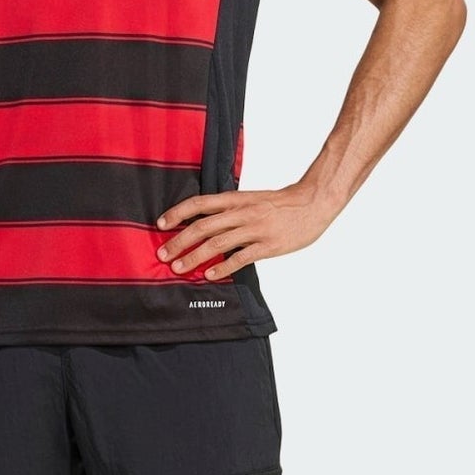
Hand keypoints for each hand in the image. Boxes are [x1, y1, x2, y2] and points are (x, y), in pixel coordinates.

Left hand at [154, 184, 332, 278]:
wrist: (314, 203)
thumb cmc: (281, 203)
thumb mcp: (252, 199)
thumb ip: (230, 211)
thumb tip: (205, 224)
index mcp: (237, 199)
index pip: (200, 203)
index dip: (178, 213)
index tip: (160, 224)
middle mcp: (243, 213)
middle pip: (203, 226)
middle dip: (179, 241)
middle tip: (163, 256)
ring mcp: (255, 229)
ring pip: (218, 243)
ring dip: (195, 256)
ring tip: (179, 268)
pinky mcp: (269, 245)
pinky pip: (241, 257)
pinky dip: (224, 267)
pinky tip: (210, 275)